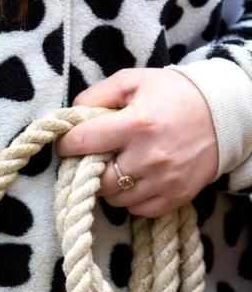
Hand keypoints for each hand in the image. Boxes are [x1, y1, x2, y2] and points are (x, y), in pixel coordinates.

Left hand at [56, 68, 217, 216]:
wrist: (224, 113)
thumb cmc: (172, 94)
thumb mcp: (133, 81)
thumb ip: (96, 95)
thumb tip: (71, 115)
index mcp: (137, 124)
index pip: (82, 142)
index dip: (67, 143)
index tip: (68, 143)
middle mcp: (149, 156)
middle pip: (95, 180)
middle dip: (88, 171)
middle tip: (95, 159)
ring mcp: (164, 180)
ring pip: (114, 199)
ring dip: (109, 186)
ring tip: (119, 167)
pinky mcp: (176, 196)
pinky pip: (137, 210)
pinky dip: (131, 199)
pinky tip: (137, 180)